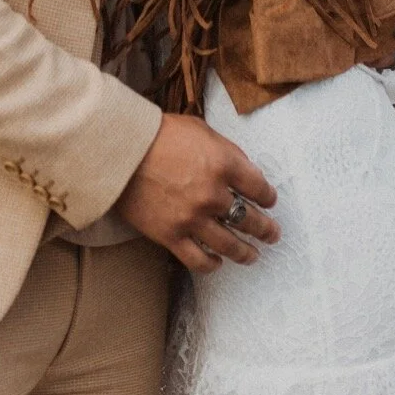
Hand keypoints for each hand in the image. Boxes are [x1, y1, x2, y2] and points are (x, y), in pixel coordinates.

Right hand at [116, 112, 279, 273]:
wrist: (122, 150)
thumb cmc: (160, 133)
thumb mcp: (201, 130)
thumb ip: (225, 150)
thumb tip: (242, 169)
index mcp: (224, 164)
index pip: (258, 187)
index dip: (268, 196)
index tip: (270, 200)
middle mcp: (213, 194)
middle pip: (250, 218)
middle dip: (265, 228)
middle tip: (272, 234)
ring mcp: (192, 218)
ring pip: (230, 244)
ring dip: (246, 252)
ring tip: (253, 255)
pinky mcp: (171, 236)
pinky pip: (198, 259)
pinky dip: (212, 264)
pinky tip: (218, 262)